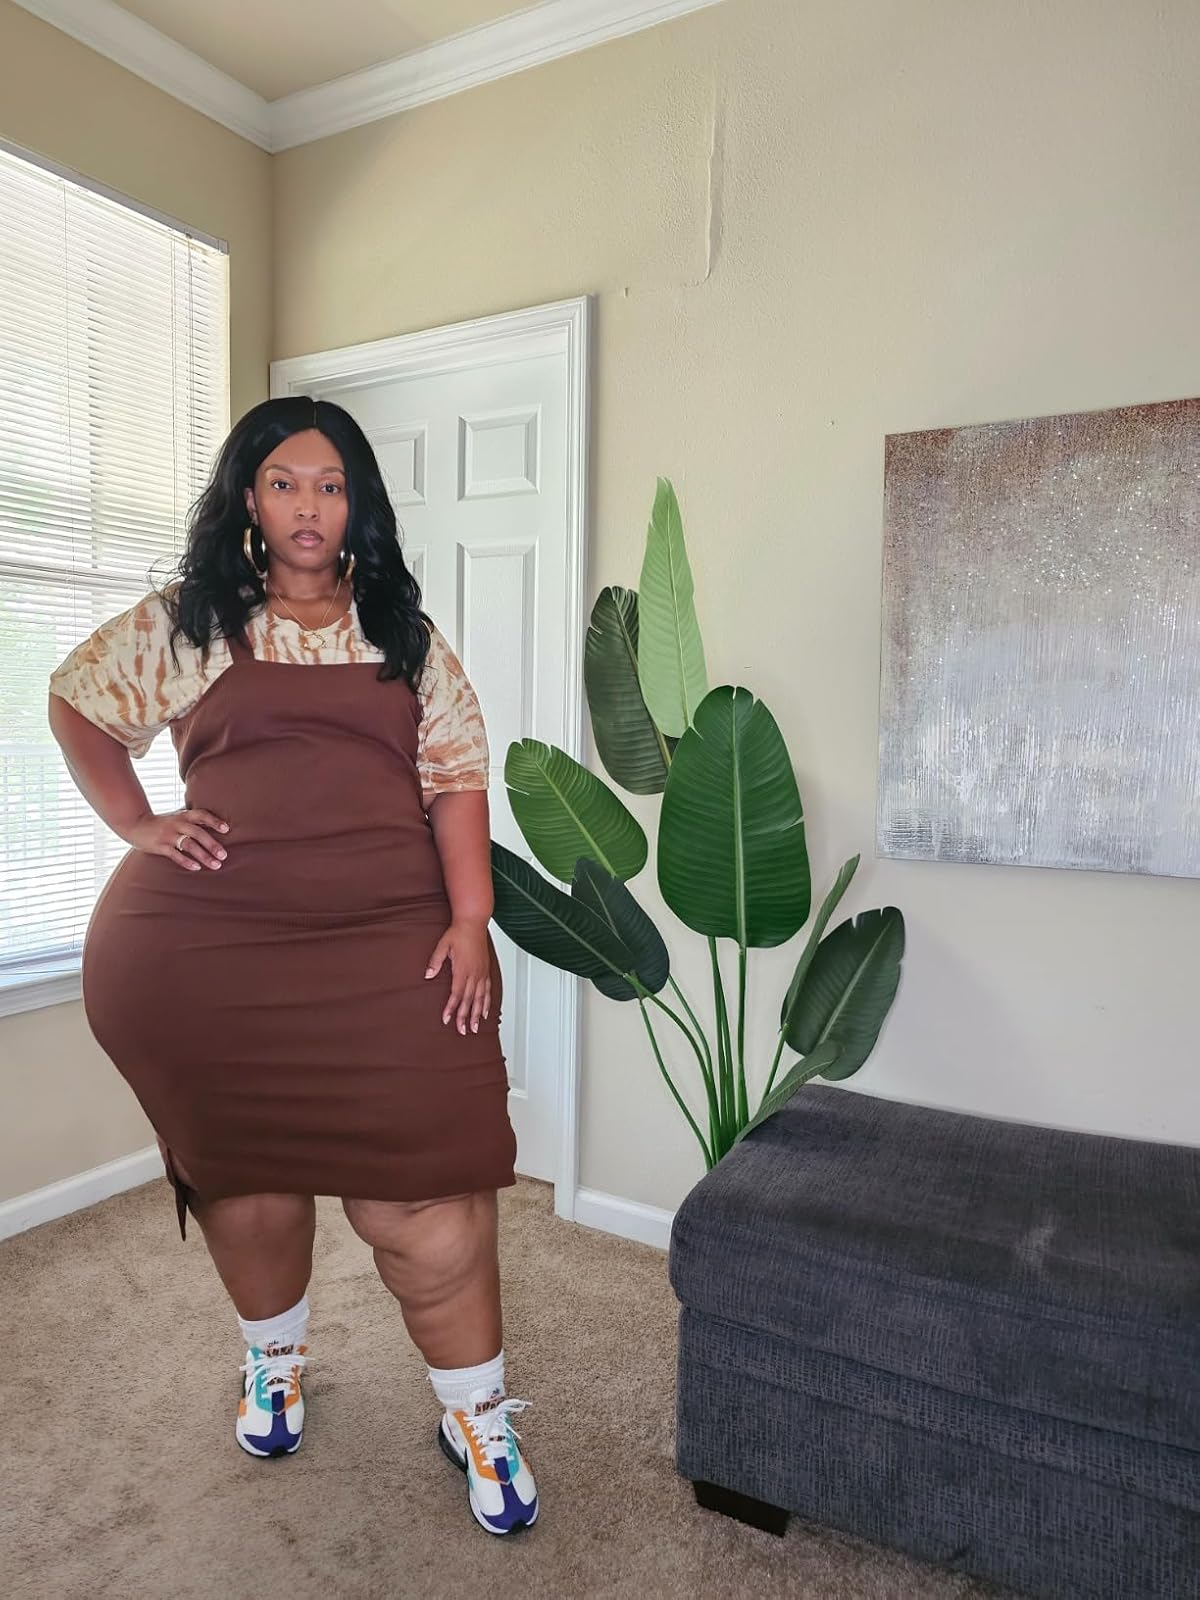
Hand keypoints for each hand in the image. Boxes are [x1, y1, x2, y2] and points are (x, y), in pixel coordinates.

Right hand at [123, 808, 229, 872]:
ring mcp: (168, 835)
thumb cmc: (163, 823)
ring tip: (215, 865)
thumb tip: (219, 827)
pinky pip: (175, 854)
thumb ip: (194, 821)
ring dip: (204, 855)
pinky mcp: (160, 846)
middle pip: (198, 832)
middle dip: (212, 844)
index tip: (226, 829)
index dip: (214, 821)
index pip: (201, 815)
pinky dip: (186, 861)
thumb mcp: (178, 817)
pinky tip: (196, 867)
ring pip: (189, 845)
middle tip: (224, 855)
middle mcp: (177, 823)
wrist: (136, 824)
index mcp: (183, 815)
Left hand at [425, 919, 491, 1033]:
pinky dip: (487, 1002)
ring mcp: (482, 973)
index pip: (456, 994)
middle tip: (462, 1031)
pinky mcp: (486, 971)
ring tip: (474, 1027)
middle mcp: (474, 974)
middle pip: (469, 1000)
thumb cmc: (458, 933)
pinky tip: (485, 1011)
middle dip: (465, 1017)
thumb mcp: (443, 945)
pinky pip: (488, 990)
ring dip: (477, 1014)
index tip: (447, 1019)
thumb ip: (435, 961)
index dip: (451, 1008)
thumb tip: (428, 975)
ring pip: (480, 998)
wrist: (474, 923)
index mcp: (462, 969)